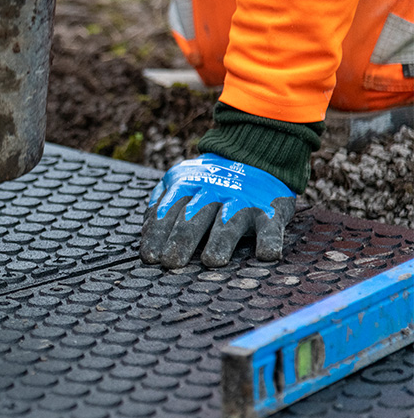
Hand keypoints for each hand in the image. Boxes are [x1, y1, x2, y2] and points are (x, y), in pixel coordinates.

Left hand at [140, 154, 296, 268]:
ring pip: (228, 221)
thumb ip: (162, 202)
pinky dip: (269, 241)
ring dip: (220, 240)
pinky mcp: (269, 210)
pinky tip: (266, 256)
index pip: (167, 212)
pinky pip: (270, 227)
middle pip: (193, 217)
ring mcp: (242, 200)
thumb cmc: (210, 181)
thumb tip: (146, 233)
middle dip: (181, 239)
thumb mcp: (181, 181)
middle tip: (172, 262)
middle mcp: (213, 191)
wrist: (257, 155)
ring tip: (212, 261)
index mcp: (186, 185)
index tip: (150, 258)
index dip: (157, 234)